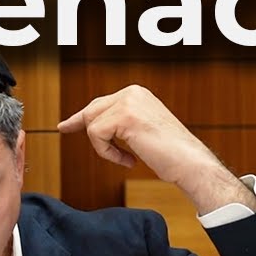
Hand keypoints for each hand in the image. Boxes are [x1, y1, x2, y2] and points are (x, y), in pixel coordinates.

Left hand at [58, 85, 220, 183]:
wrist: (189, 162)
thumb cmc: (170, 153)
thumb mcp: (141, 131)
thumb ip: (120, 123)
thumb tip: (93, 125)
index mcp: (136, 94)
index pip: (100, 103)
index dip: (82, 117)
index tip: (65, 125)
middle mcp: (132, 92)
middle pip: (91, 112)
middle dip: (84, 128)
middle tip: (67, 131)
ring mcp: (129, 102)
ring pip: (92, 125)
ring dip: (104, 148)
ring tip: (125, 158)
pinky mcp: (125, 116)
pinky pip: (96, 136)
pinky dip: (108, 153)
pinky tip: (129, 161)